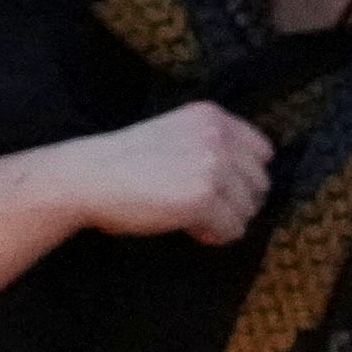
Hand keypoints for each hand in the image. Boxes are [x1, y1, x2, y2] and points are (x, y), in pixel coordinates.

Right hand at [71, 101, 275, 245]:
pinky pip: (232, 229)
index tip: (217, 186)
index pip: (263, 151)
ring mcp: (213, 167)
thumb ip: (210, 144)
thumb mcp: (174, 134)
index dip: (243, 175)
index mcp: (211, 116)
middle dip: (235, 200)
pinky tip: (188, 227)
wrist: (88, 176)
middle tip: (200, 206)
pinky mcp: (204, 198)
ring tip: (190, 216)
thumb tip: (249, 181)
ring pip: (248, 209)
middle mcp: (218, 137)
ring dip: (224, 219)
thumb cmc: (124, 161)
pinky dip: (213, 235)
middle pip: (260, 183)